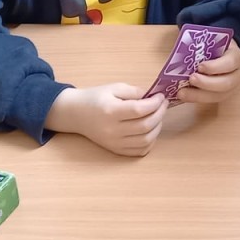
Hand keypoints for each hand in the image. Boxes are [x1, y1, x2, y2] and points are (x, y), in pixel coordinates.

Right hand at [47, 84, 166, 156]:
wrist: (76, 114)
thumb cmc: (95, 98)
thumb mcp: (114, 87)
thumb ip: (134, 92)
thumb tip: (153, 98)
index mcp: (110, 111)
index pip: (139, 110)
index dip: (155, 103)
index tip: (161, 96)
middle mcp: (113, 130)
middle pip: (145, 126)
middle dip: (160, 114)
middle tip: (163, 104)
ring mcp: (115, 143)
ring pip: (146, 140)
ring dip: (158, 128)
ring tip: (158, 116)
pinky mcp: (116, 150)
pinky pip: (140, 151)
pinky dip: (150, 141)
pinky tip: (151, 130)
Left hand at [178, 40, 239, 103]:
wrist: (222, 54)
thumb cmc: (215, 45)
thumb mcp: (211, 39)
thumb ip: (201, 42)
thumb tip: (183, 44)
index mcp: (236, 57)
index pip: (230, 62)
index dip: (215, 66)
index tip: (200, 66)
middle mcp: (237, 74)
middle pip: (226, 83)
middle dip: (207, 83)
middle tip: (191, 79)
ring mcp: (232, 87)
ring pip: (219, 96)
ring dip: (199, 95)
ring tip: (182, 92)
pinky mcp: (222, 95)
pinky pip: (210, 100)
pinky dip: (196, 99)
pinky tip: (184, 96)